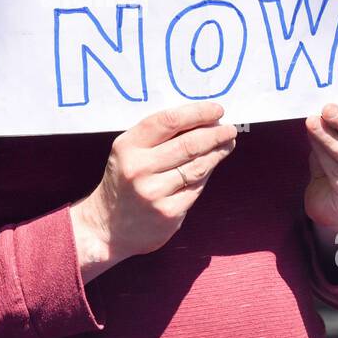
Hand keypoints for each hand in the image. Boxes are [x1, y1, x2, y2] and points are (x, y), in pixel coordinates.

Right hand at [70, 102, 237, 282]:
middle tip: (230, 129)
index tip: (217, 110)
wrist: (106, 228)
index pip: (168, 121)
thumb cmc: (123, 181)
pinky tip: (210, 166)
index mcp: (127, 146)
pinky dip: (206, 174)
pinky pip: (196, 188)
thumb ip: (157, 137)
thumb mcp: (128, 152)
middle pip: (188, 144)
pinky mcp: (168, 213)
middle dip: (215, 133)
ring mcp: (154, 193)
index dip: (197, 113)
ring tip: (228, 143)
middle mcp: (139, 169)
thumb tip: (201, 121)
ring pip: (197, 166)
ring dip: (217, 152)